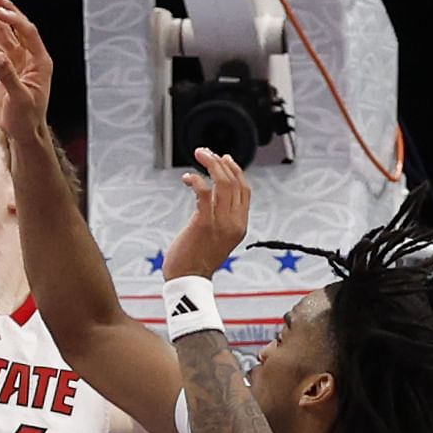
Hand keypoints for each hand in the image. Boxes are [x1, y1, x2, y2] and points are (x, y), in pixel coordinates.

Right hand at [0, 0, 52, 141]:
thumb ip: (8, 76)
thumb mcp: (20, 99)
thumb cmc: (27, 119)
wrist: (23, 132)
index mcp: (41, 61)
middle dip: (2, 9)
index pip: (27, 33)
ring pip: (3, 32)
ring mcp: (17, 59)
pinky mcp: (5, 65)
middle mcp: (30, 56)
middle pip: (15, 26)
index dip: (13, 20)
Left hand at [162, 149, 250, 279]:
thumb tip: (210, 197)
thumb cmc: (195, 260)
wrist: (187, 280)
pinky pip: (204, 193)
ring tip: (199, 154)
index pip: (245, 191)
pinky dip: (196, 180)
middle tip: (206, 152)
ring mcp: (221, 223)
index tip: (224, 159)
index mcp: (240, 225)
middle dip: (221, 163)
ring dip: (211, 165)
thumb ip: (219, 219)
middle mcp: (234, 223)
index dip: (236, 171)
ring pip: (223, 184)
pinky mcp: (204, 223)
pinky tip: (187, 177)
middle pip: (235, 183)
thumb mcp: (216, 238)